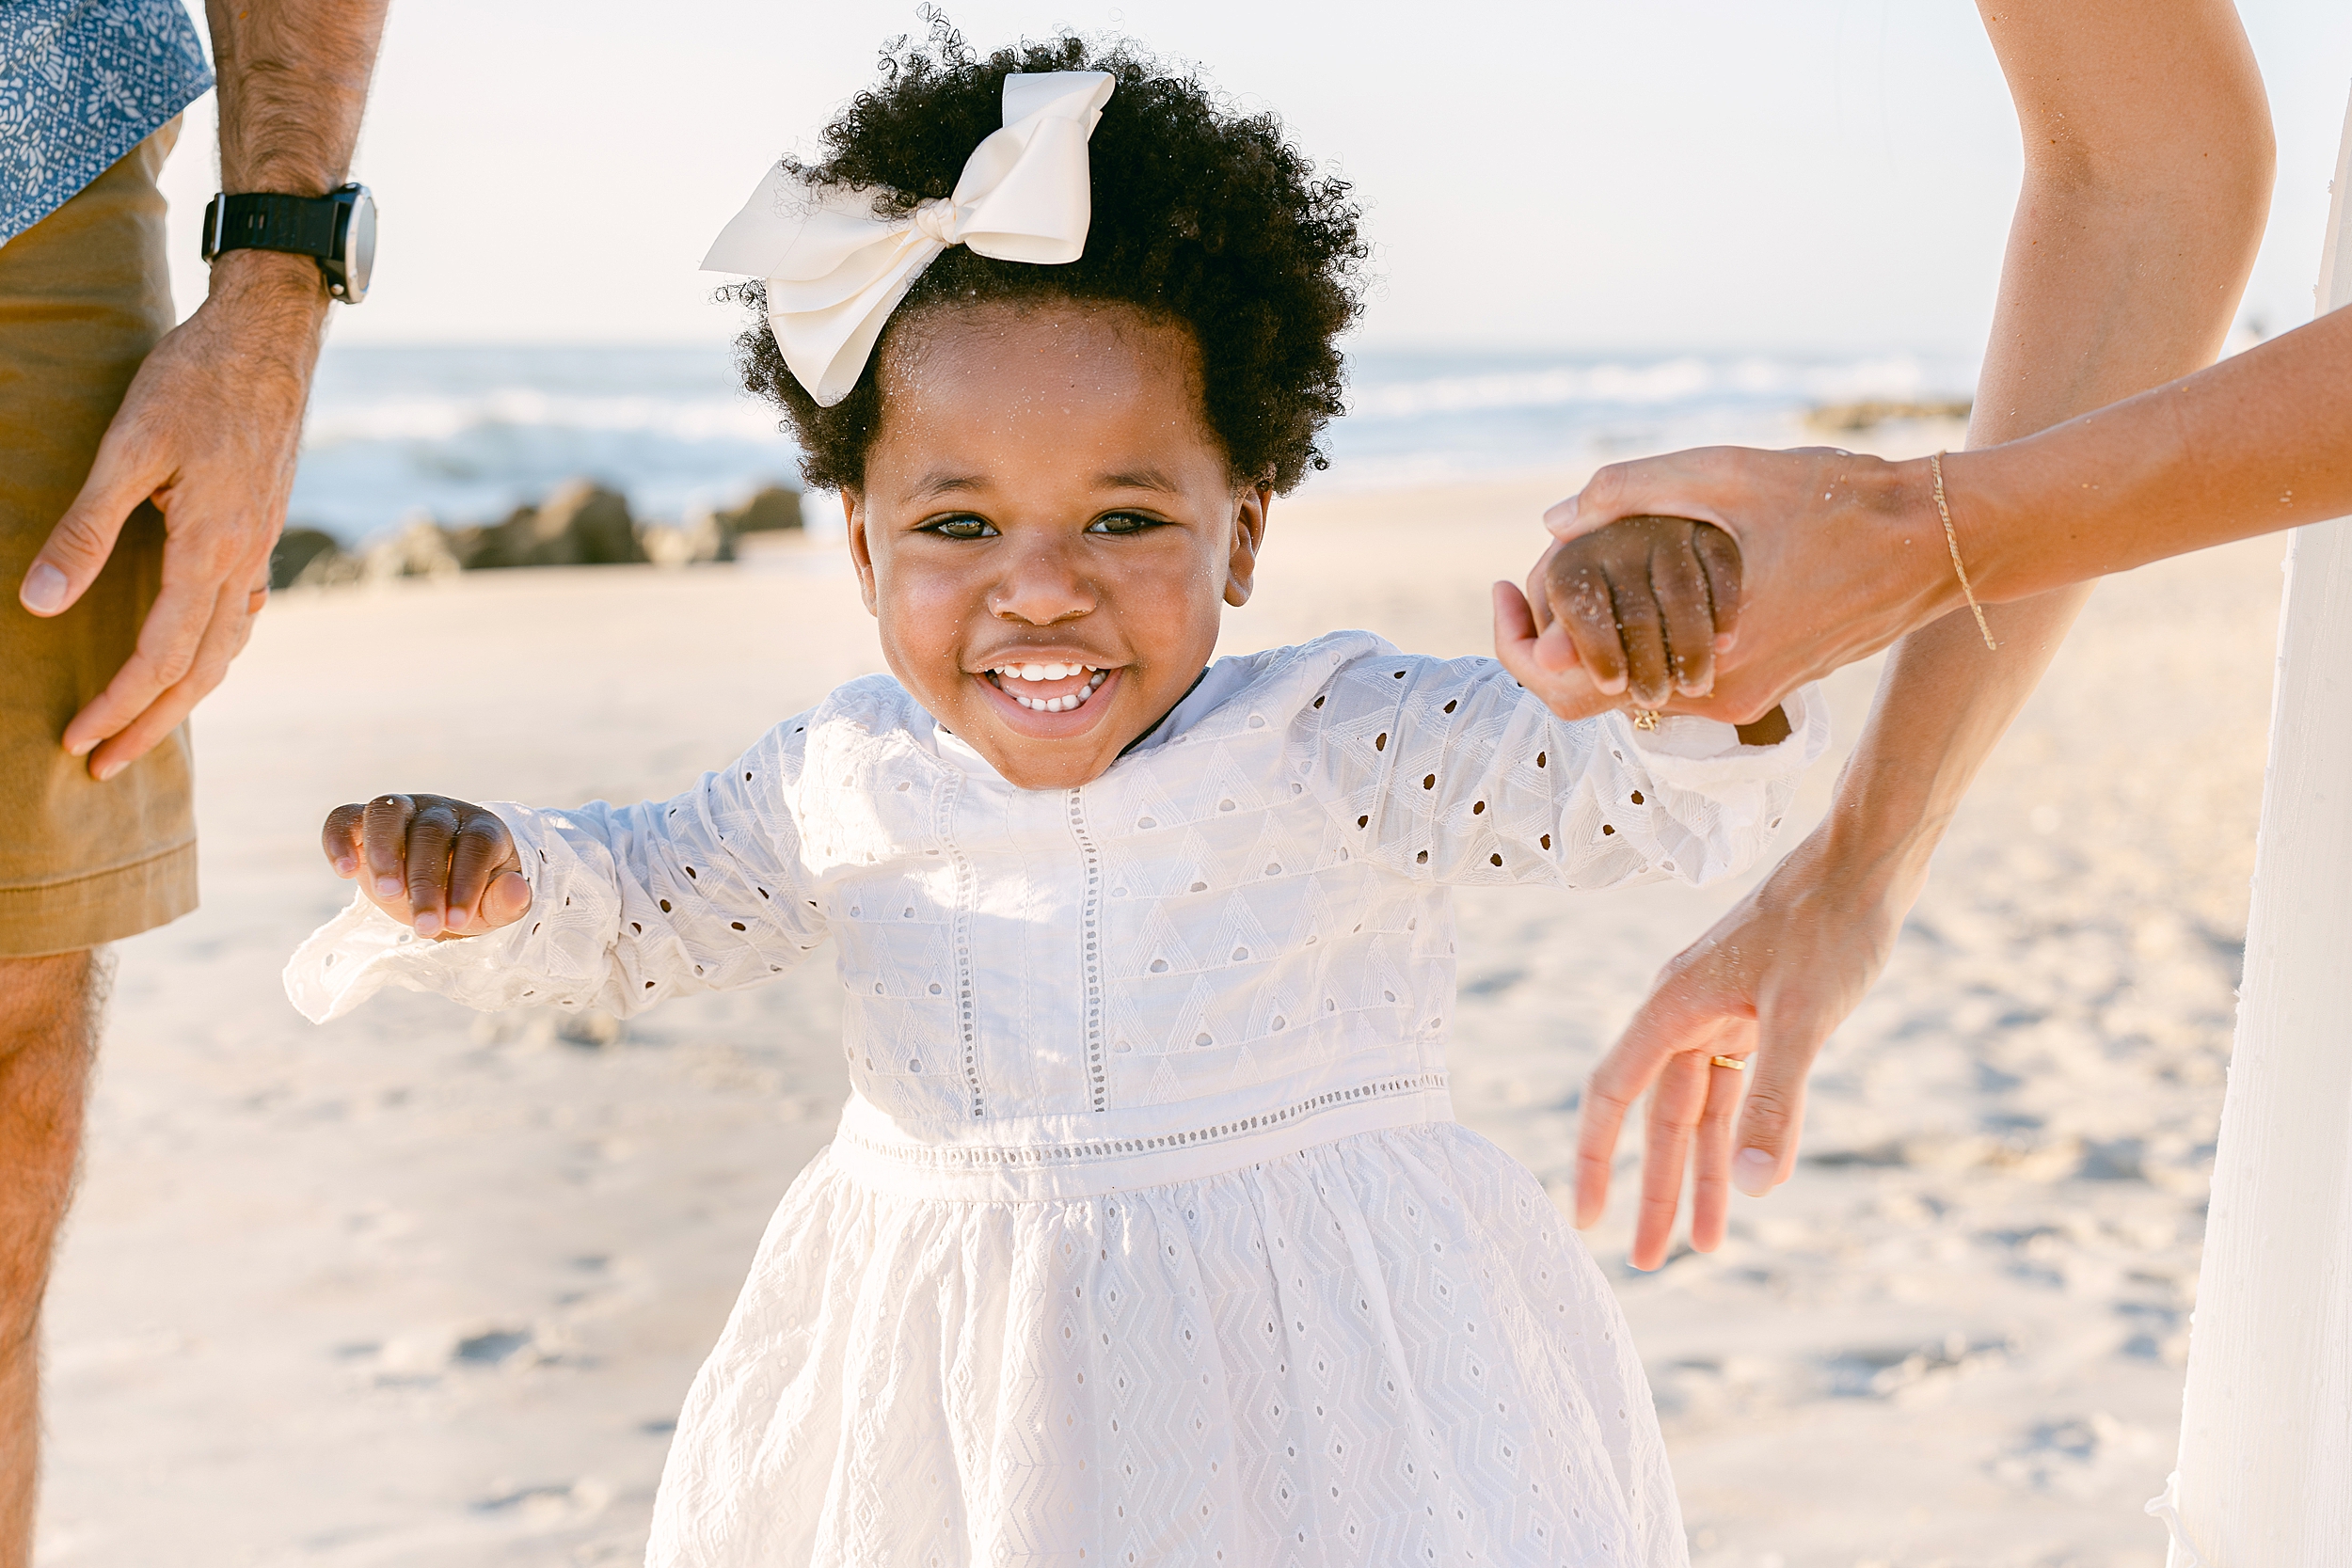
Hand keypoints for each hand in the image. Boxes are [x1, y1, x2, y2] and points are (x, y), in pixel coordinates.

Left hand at [16, 251, 327, 779]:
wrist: (269, 337)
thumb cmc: (193, 382)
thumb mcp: (127, 450)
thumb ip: (85, 530)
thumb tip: (41, 603)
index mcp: (212, 550)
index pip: (161, 656)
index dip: (117, 705)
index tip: (76, 740)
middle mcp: (245, 562)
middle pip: (200, 672)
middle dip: (149, 724)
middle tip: (103, 765)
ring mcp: (260, 548)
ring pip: (227, 649)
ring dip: (185, 697)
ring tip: (147, 726)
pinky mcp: (263, 529)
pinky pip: (242, 615)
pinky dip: (217, 652)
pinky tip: (202, 655)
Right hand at [322, 793, 532, 940]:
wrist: (441, 886)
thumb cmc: (473, 895)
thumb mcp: (494, 906)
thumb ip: (507, 901)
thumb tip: (518, 891)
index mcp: (482, 827)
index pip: (476, 845)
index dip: (467, 882)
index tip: (457, 922)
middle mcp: (441, 812)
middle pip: (431, 834)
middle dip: (426, 883)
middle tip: (424, 927)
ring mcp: (402, 810)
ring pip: (387, 813)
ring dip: (384, 853)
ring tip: (387, 895)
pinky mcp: (364, 821)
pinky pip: (345, 817)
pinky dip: (338, 838)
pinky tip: (344, 871)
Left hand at [1545, 446, 1961, 724]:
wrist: (1945, 540)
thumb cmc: (1844, 501)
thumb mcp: (1730, 474)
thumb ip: (1632, 489)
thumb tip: (1554, 521)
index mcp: (1702, 663)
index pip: (1570, 686)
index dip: (1516, 642)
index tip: (1504, 588)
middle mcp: (1719, 699)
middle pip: (1592, 694)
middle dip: (1551, 636)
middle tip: (1533, 577)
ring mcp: (1744, 701)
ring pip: (1635, 684)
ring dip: (1599, 636)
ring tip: (1585, 568)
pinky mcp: (1765, 688)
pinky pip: (1678, 676)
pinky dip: (1645, 638)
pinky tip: (1642, 581)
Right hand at [1571, 826, 1918, 1269]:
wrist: (1867, 864)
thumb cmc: (1827, 928)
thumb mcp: (1802, 1021)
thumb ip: (1775, 1104)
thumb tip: (1752, 1188)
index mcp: (1672, 1008)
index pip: (1613, 1095)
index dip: (1595, 1159)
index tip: (1588, 1219)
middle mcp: (1686, 1013)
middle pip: (1660, 1118)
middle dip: (1656, 1190)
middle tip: (1649, 1262)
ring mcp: (1723, 1014)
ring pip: (1704, 1111)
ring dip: (1705, 1173)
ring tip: (1705, 1245)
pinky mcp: (1760, 1014)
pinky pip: (1741, 1089)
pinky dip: (1745, 1134)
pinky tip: (1754, 1177)